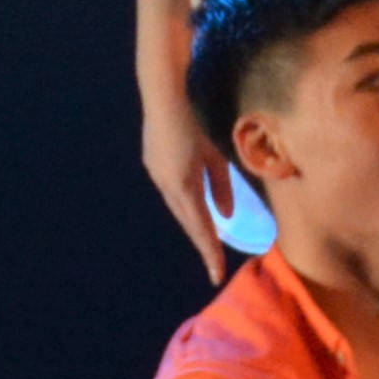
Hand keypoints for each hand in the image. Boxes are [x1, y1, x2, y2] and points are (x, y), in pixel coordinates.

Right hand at [141, 86, 230, 285]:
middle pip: (188, 223)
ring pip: (179, 211)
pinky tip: (192, 209)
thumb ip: (221, 187)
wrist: (162, 104)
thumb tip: (225, 216)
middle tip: (214, 264)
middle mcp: (168, 189)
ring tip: (208, 241)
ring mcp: (158, 180)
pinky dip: (185, 208)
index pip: (202, 227)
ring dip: (194, 225)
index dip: (210, 252)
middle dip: (203, 244)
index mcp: (184, 187)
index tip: (216, 274)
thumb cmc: (193, 128)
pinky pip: (172, 197)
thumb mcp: (214, 157)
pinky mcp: (153, 170)